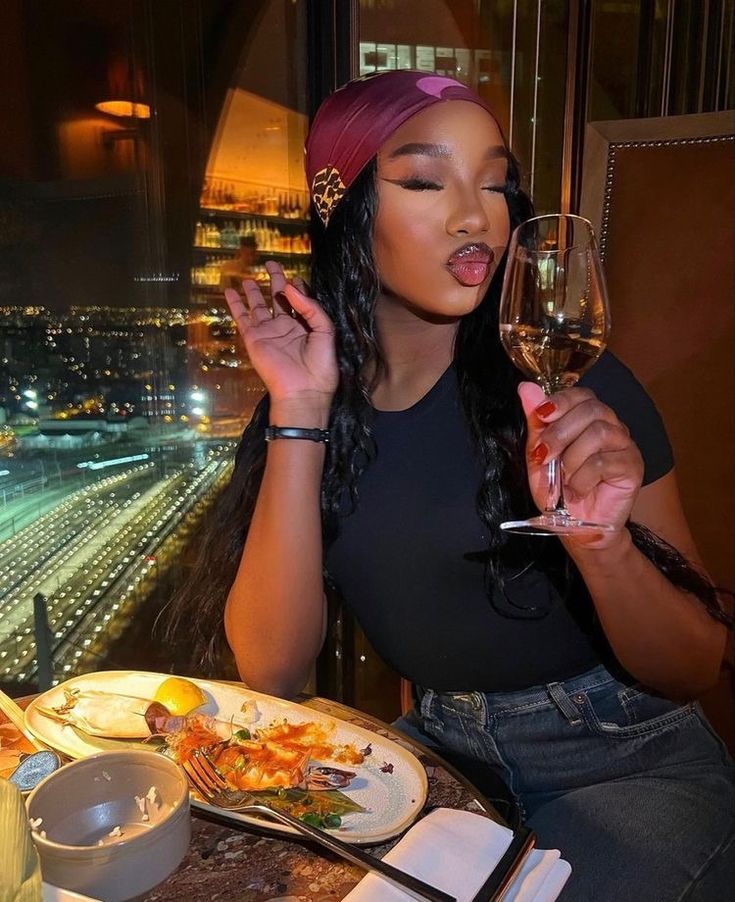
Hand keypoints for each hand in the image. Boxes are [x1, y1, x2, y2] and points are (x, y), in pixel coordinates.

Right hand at [224, 261, 337, 414]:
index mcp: (305, 327)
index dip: (297, 288)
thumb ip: (311, 307)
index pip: (299, 302)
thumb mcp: (325, 331)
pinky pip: (242, 317)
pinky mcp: (253, 339)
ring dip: (253, 291)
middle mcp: (285, 327)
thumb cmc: (320, 365)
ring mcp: (268, 332)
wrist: (303, 390)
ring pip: (258, 306)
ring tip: (248, 277)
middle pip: (278, 298)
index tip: (295, 277)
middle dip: (275, 281)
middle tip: (271, 264)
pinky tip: (229, 291)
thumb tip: (290, 287)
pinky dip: (235, 304)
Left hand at [518, 382, 643, 547]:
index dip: (561, 400)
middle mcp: (611, 426)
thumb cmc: (559, 491)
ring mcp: (625, 445)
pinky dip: (582, 479)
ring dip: (572, 459)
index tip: (541, 415)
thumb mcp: (539, 455)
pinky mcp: (633, 467)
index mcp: (589, 419)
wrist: (576, 527)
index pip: (582, 394)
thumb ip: (536, 423)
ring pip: (599, 433)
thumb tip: (526, 388)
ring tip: (563, 479)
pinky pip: (605, 462)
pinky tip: (576, 491)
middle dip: (560, 433)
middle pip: (592, 409)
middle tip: (543, 456)